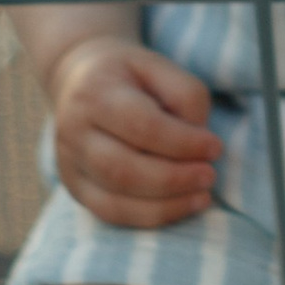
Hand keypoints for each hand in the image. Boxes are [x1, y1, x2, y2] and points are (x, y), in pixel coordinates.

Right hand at [47, 38, 222, 231]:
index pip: (142, 127)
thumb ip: (186, 97)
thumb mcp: (160, 67)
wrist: (78, 80)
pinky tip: (181, 206)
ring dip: (167, 204)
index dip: (184, 143)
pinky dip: (151, 217)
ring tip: (202, 195)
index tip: (215, 147)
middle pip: (124, 169)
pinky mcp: (74, 187)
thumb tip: (198, 143)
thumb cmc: (129, 76)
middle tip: (210, 175)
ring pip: (116, 200)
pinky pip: (111, 214)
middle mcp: (73, 130)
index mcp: (95, 92)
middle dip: (175, 179)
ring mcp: (69, 163)